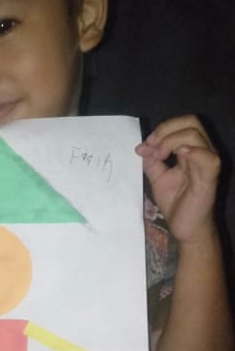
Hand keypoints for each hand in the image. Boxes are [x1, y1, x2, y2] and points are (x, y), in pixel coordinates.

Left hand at [135, 115, 220, 243]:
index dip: (162, 129)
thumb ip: (151, 161)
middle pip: (191, 122)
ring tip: (158, 156)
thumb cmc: (177, 203)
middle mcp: (203, 152)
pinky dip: (191, 152)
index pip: (182, 124)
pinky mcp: (210, 177)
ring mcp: (208, 163)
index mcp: (192, 150)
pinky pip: (207, 157)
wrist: (185, 228)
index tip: (145, 144)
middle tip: (152, 145)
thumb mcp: (158, 178)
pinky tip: (176, 157)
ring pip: (195, 135)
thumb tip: (141, 147)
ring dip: (171, 141)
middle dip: (166, 129)